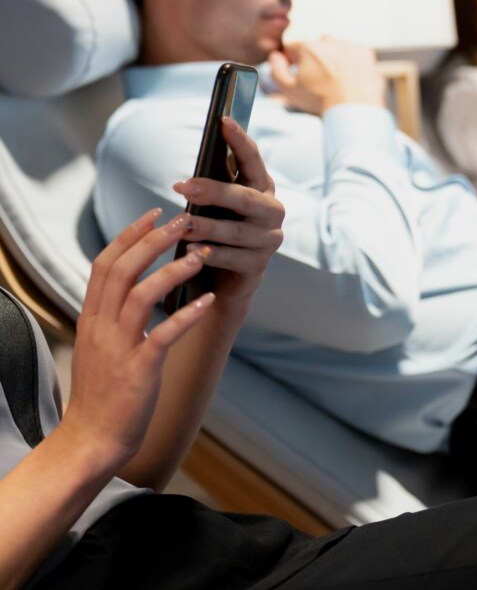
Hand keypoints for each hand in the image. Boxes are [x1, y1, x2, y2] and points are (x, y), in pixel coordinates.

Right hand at [62, 209, 215, 468]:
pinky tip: (208, 302)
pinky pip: (164, 334)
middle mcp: (101, 325)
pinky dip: (187, 315)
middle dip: (154, 240)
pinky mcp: (139, 369)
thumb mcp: (98, 344)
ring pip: (141, 294)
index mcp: (91, 316)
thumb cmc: (101, 392)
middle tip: (184, 221)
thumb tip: (132, 287)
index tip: (153, 214)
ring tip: (200, 254)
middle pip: (123, 269)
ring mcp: (119, 346)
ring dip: (173, 270)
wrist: (91, 440)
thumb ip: (110, 315)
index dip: (130, 235)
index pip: (105, 263)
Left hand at [172, 116, 284, 306]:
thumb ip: (213, 189)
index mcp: (262, 187)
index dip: (240, 139)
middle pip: (243, 197)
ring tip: (182, 224)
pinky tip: (192, 250)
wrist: (228, 279)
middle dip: (213, 191)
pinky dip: (211, 254)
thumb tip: (187, 180)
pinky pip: (233, 257)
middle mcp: (272, 210)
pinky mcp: (259, 264)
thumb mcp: (218, 206)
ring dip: (207, 227)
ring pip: (235, 230)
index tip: (223, 120)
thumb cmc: (219, 231)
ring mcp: (269, 238)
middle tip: (183, 187)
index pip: (253, 159)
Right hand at [269, 37, 385, 114]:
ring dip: (334, 59)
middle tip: (319, 80)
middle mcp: (328, 41)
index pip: (294, 48)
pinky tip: (349, 79)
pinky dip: (351, 62)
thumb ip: (276, 69)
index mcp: (308, 47)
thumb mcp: (289, 89)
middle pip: (316, 47)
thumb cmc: (319, 100)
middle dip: (315, 59)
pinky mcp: (365, 52)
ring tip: (336, 81)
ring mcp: (348, 45)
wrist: (353, 110)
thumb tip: (276, 55)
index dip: (293, 61)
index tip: (299, 74)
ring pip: (336, 48)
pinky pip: (354, 53)